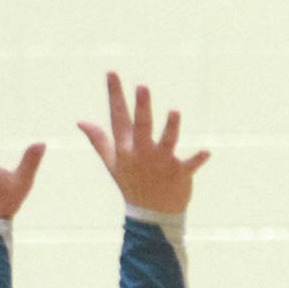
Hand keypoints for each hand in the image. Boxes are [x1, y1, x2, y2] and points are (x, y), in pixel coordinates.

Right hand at [77, 72, 208, 214]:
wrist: (151, 215)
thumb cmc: (131, 184)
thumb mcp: (112, 162)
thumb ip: (98, 140)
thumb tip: (80, 121)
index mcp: (125, 147)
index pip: (118, 116)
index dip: (116, 94)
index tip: (113, 72)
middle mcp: (142, 152)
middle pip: (142, 126)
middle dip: (141, 107)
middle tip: (142, 86)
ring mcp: (161, 163)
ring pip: (166, 141)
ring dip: (171, 127)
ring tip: (174, 111)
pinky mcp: (179, 174)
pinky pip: (190, 165)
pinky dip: (198, 159)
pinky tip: (207, 151)